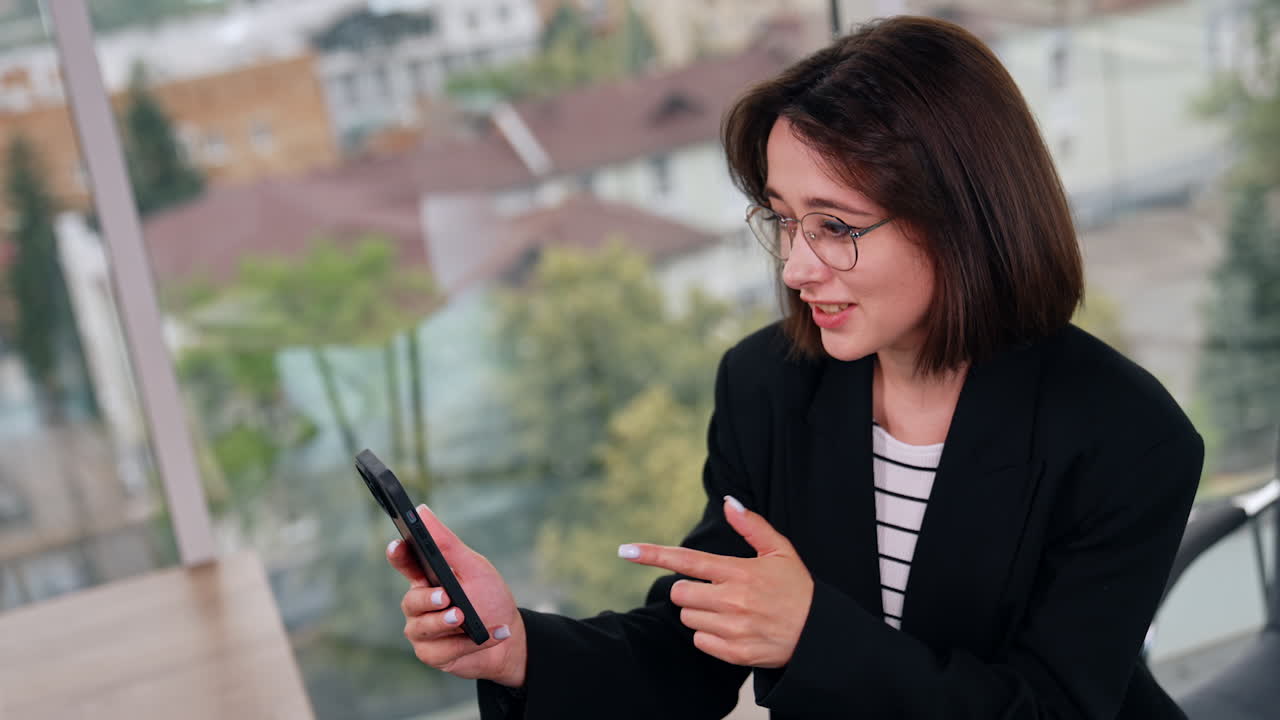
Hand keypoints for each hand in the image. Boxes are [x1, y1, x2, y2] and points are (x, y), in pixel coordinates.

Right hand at [388, 504, 526, 686]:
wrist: (509, 637)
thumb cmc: (489, 597)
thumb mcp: (473, 567)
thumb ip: (447, 544)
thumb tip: (422, 510)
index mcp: (426, 578)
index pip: (405, 563)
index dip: (398, 555)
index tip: (397, 545)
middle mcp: (419, 605)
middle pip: (411, 601)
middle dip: (428, 599)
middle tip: (446, 596)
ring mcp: (423, 631)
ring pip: (422, 628)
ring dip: (445, 623)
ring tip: (464, 617)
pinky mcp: (433, 654)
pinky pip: (440, 651)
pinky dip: (466, 643)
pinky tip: (485, 636)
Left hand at [618, 496, 813, 668]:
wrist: (819, 635)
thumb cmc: (796, 589)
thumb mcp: (781, 551)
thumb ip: (752, 526)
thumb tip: (729, 501)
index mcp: (738, 571)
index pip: (687, 560)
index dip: (653, 554)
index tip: (626, 550)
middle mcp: (732, 599)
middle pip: (680, 593)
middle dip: (690, 591)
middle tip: (716, 590)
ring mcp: (732, 628)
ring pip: (687, 617)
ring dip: (700, 613)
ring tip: (730, 611)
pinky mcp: (733, 652)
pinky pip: (699, 641)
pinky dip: (709, 636)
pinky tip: (732, 630)